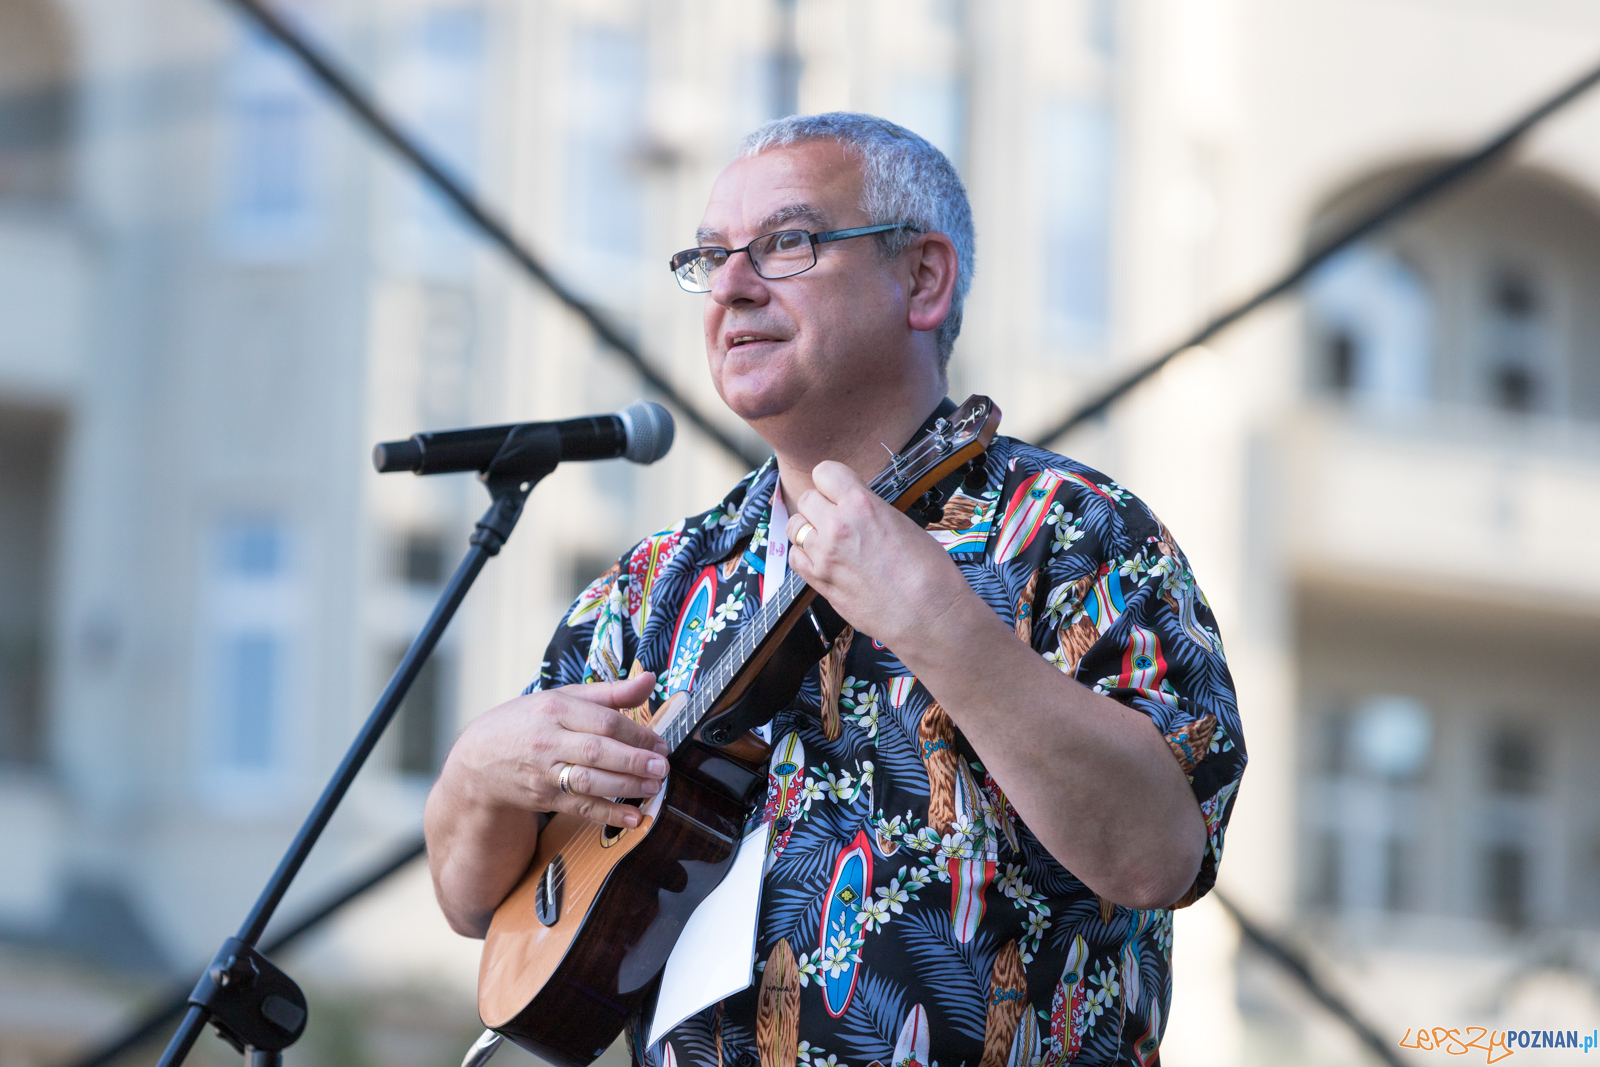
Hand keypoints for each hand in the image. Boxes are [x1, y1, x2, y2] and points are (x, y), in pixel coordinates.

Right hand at [443, 671, 668, 829]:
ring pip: (590, 781)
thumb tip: (649, 679)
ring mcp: (544, 772)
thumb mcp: (563, 698)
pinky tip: (632, 818)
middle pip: (598, 751)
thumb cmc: (529, 722)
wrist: (479, 758)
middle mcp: (549, 740)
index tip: (660, 743)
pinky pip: (580, 807)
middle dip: (634, 761)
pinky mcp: (543, 798)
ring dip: (626, 787)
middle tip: (661, 767)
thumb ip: (609, 693)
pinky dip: (608, 814)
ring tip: (653, 787)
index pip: (604, 720)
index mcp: (556, 709)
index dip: (637, 733)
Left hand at [785, 460, 976, 650]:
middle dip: (821, 504)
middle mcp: (837, 527)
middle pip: (807, 498)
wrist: (929, 615)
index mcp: (861, 505)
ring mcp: (824, 556)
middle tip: (836, 516)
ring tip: (828, 538)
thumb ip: (870, 511)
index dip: (832, 480)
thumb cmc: (928, 572)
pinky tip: (822, 559)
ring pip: (795, 527)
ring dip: (809, 528)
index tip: (839, 489)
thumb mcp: (902, 523)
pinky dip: (804, 555)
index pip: (824, 472)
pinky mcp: (819, 582)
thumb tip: (856, 509)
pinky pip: (794, 557)